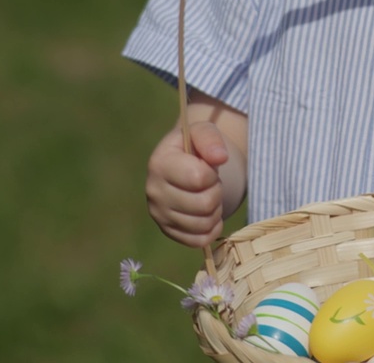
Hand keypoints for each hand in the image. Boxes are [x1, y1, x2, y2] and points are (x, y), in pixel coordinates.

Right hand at [145, 121, 230, 247]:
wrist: (186, 164)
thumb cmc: (194, 147)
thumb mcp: (202, 131)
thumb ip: (210, 138)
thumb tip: (220, 157)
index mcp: (159, 164)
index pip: (198, 178)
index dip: (212, 173)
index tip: (208, 167)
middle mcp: (153, 192)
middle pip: (204, 204)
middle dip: (216, 192)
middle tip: (212, 184)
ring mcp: (159, 214)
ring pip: (203, 224)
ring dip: (215, 210)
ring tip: (209, 196)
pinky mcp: (168, 231)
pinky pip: (199, 241)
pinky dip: (212, 229)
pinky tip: (209, 214)